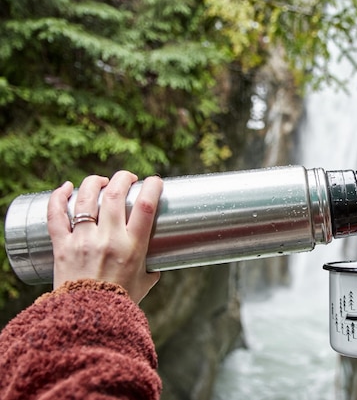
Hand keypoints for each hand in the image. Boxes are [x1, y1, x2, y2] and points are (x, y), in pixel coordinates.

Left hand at [47, 170, 163, 302]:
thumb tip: (157, 264)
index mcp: (133, 247)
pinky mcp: (62, 246)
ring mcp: (83, 240)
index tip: (154, 181)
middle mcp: (108, 239)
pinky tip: (67, 187)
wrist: (87, 321)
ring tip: (101, 181)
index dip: (152, 187)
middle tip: (127, 178)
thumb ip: (151, 270)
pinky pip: (56, 215)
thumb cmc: (119, 303)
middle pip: (115, 195)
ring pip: (87, 199)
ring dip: (95, 182)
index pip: (146, 206)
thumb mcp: (144, 283)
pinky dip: (59, 197)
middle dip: (123, 178)